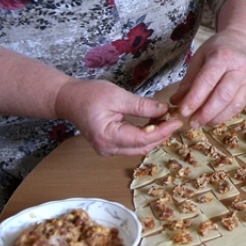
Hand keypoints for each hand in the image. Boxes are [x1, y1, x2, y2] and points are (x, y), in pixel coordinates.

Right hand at [53, 78, 181, 155]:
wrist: (68, 99)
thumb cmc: (89, 95)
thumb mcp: (118, 96)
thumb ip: (141, 105)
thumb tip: (164, 110)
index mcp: (108, 137)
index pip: (142, 139)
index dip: (162, 131)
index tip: (177, 121)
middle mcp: (108, 148)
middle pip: (142, 147)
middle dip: (161, 135)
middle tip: (175, 120)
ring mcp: (108, 149)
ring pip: (139, 148)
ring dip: (154, 136)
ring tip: (166, 120)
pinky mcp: (110, 145)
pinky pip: (132, 144)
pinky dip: (145, 135)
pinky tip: (153, 123)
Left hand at [170, 29, 245, 127]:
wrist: (245, 42)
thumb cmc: (219, 49)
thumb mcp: (200, 57)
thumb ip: (189, 80)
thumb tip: (176, 101)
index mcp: (223, 56)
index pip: (208, 80)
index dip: (195, 98)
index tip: (183, 111)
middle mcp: (239, 68)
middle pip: (222, 95)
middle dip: (205, 112)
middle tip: (191, 122)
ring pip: (233, 105)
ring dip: (215, 118)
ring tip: (201, 123)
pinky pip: (239, 107)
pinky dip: (225, 116)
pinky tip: (213, 119)